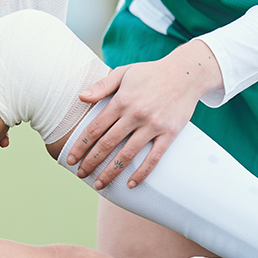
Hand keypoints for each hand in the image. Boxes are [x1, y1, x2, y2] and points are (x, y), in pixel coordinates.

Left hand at [66, 39, 222, 189]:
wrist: (186, 73)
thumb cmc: (151, 73)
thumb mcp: (124, 72)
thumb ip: (102, 86)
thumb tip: (81, 97)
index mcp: (122, 100)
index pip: (95, 128)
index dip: (80, 145)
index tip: (71, 158)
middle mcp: (136, 114)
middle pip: (107, 144)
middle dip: (91, 162)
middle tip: (80, 174)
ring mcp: (153, 125)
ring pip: (127, 154)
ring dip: (111, 172)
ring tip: (99, 185)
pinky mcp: (169, 133)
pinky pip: (154, 157)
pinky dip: (142, 173)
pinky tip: (131, 184)